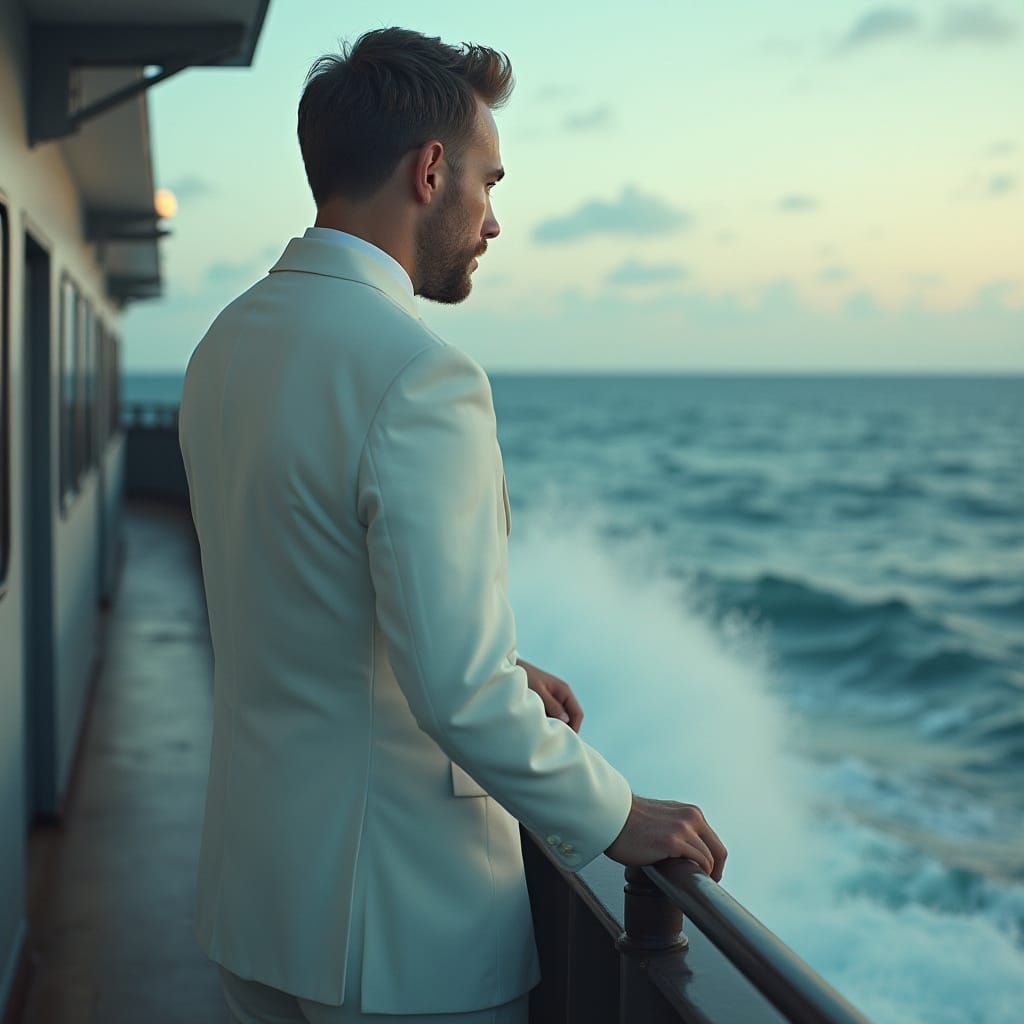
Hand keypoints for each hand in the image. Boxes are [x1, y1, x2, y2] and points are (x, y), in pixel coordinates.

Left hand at [516, 657, 583, 732]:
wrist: (509, 669)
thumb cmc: (525, 676)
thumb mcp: (538, 692)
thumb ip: (552, 705)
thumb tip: (565, 720)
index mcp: (564, 690)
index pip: (577, 713)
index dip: (574, 728)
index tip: (564, 739)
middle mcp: (561, 695)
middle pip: (570, 718)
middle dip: (563, 729)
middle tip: (551, 738)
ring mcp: (553, 699)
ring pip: (559, 719)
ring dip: (553, 726)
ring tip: (541, 732)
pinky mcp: (544, 703)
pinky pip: (550, 716)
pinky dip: (546, 722)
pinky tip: (536, 726)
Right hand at [605, 794, 727, 881]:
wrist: (610, 815)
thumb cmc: (629, 820)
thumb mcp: (663, 817)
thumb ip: (678, 827)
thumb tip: (686, 851)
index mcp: (689, 812)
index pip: (713, 840)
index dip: (714, 860)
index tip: (708, 872)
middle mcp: (690, 817)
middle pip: (718, 851)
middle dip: (715, 871)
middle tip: (707, 884)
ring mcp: (683, 828)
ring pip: (709, 859)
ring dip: (704, 875)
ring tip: (693, 884)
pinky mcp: (674, 841)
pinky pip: (699, 862)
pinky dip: (697, 874)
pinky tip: (686, 879)